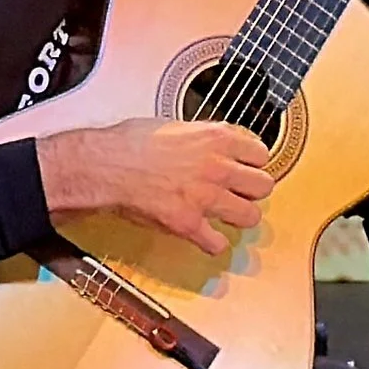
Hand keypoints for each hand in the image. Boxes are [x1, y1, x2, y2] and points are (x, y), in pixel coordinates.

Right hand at [37, 118, 273, 255]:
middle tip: (240, 192)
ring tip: (227, 215)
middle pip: (264, 186)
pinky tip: (205, 236)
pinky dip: (212, 243)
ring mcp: (205, 197)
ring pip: (250, 216)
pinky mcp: (188, 223)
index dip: (254, 162)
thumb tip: (216, 144)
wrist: (105, 164)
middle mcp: (218, 168)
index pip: (261, 153)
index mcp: (217, 138)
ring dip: (239, 217)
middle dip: (253, 190)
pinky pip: (217, 243)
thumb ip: (204, 137)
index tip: (247, 167)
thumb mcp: (176, 125)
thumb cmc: (130, 142)